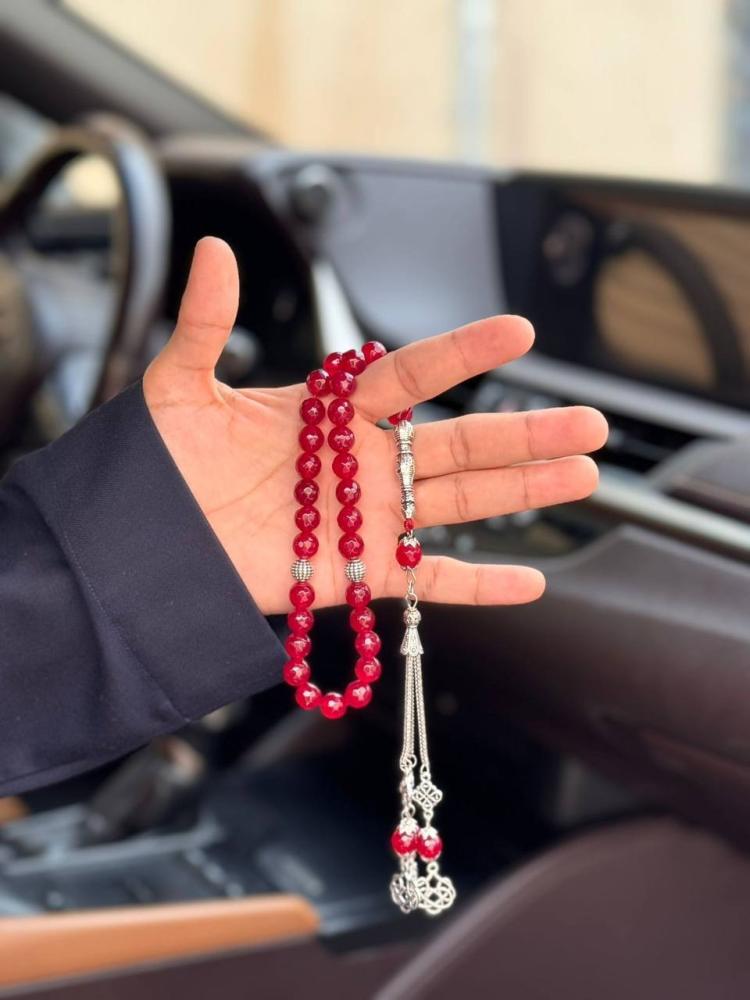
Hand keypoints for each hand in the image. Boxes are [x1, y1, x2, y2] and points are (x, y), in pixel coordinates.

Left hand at [144, 238, 607, 613]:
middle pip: (459, 443)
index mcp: (330, 413)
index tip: (517, 331)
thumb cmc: (161, 466)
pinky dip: (478, 587)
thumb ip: (205, 324)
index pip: (410, 375)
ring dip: (522, 492)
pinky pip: (426, 582)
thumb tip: (217, 249)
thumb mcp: (178, 389)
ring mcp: (364, 520)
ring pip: (460, 503)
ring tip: (585, 475)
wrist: (144, 543)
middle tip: (591, 422)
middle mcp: (361, 463)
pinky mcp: (354, 575)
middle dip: (526, 434)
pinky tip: (531, 581)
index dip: (462, 354)